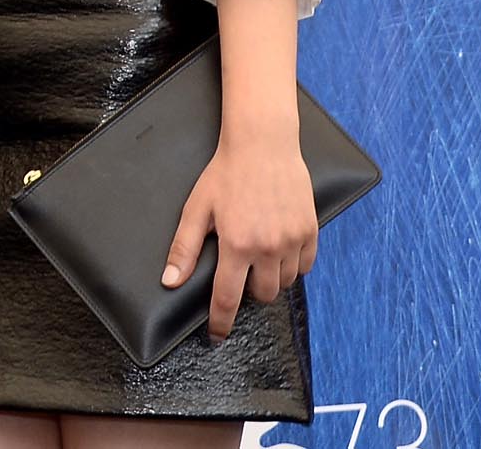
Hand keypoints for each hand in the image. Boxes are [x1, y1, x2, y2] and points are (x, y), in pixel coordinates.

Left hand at [164, 128, 318, 340]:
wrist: (262, 144)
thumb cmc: (226, 173)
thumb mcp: (197, 209)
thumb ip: (185, 248)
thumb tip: (171, 280)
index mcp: (237, 245)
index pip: (228, 299)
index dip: (221, 322)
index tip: (217, 335)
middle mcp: (268, 248)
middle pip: (263, 295)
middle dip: (249, 292)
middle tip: (240, 274)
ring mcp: (292, 240)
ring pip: (285, 283)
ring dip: (271, 279)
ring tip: (258, 259)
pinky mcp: (310, 231)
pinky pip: (305, 266)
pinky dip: (293, 266)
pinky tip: (279, 252)